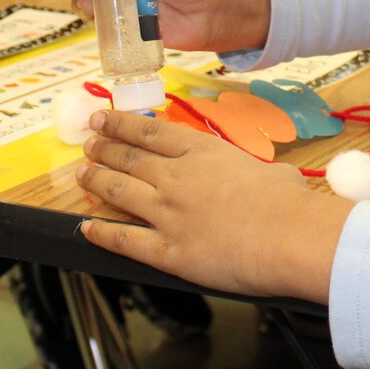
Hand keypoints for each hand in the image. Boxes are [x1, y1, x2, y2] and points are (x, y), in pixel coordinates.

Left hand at [77, 109, 352, 300]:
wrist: (286, 237)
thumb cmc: (287, 203)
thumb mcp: (272, 172)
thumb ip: (257, 172)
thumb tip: (269, 179)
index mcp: (201, 153)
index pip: (150, 132)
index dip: (121, 123)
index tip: (102, 117)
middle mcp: (176, 178)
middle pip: (129, 158)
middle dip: (103, 148)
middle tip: (88, 143)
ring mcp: (167, 214)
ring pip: (119, 192)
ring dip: (96, 181)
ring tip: (82, 173)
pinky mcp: (167, 251)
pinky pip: (124, 240)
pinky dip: (101, 232)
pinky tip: (85, 227)